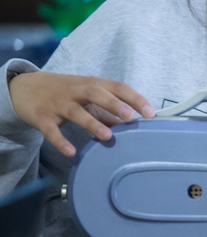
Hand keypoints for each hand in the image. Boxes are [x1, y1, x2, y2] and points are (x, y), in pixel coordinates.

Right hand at [9, 72, 155, 156]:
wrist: (26, 86)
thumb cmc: (66, 92)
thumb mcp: (87, 97)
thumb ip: (108, 111)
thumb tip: (130, 125)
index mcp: (92, 84)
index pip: (117, 87)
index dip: (135, 98)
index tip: (150, 112)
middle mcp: (77, 91)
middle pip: (96, 93)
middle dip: (114, 104)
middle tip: (129, 116)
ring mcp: (59, 103)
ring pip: (76, 112)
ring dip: (92, 123)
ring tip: (107, 136)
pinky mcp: (42, 117)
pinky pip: (51, 130)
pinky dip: (60, 141)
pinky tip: (70, 152)